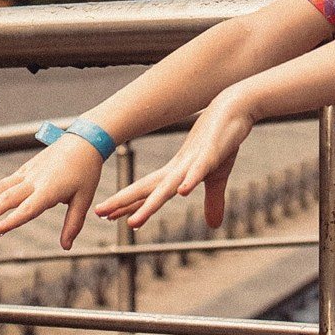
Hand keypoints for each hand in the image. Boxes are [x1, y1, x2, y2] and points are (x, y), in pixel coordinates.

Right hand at [0, 133, 105, 250]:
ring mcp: (28, 173)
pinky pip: (4, 182)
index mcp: (50, 189)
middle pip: (8, 198)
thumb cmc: (86, 171)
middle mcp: (35, 180)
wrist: (83, 140)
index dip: (13, 220)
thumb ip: (73, 224)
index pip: (28, 208)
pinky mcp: (25, 169)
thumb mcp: (84, 199)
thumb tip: (66, 247)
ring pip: (1, 187)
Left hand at [97, 84, 258, 230]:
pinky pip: (199, 170)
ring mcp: (194, 161)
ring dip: (149, 204)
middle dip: (124, 202)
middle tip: (99, 213)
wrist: (235, 108)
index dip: (130, 203)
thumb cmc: (224, 140)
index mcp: (177, 172)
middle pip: (148, 188)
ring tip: (133, 222)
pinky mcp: (212, 154)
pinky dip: (190, 181)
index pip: (149, 191)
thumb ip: (213, 201)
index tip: (108, 215)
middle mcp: (179, 168)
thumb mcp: (218, 176)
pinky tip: (182, 192)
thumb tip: (213, 226)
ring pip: (167, 186)